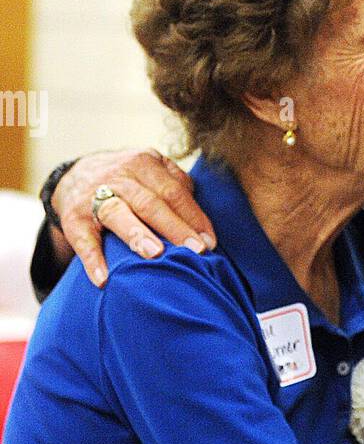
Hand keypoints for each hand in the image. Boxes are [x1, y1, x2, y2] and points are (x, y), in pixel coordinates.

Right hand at [52, 150, 215, 286]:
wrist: (73, 175)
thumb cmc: (126, 179)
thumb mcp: (149, 168)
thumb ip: (175, 183)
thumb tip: (199, 217)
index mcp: (143, 164)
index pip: (173, 192)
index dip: (193, 216)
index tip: (210, 242)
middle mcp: (119, 178)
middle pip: (150, 203)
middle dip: (174, 228)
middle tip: (195, 250)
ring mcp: (93, 197)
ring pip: (117, 214)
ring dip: (137, 235)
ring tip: (155, 254)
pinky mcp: (73, 218)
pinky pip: (83, 240)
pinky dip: (92, 260)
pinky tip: (103, 279)